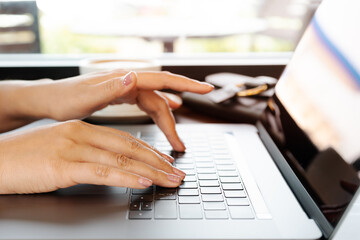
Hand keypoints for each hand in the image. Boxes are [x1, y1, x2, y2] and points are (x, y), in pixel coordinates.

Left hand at [0, 70, 212, 150]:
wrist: (49, 101)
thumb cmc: (63, 99)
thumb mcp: (84, 97)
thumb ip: (110, 88)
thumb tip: (133, 77)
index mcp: (123, 80)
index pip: (162, 79)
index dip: (186, 84)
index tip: (206, 89)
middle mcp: (128, 82)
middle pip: (161, 101)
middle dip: (173, 123)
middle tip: (180, 146)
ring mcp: (126, 89)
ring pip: (155, 105)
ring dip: (167, 123)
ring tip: (175, 142)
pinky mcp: (122, 97)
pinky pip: (146, 106)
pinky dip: (158, 115)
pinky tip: (167, 115)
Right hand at [0, 120, 185, 193]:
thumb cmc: (25, 156)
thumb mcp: (61, 147)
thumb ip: (86, 152)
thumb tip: (109, 163)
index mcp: (82, 128)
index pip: (125, 139)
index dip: (149, 151)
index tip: (165, 161)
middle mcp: (82, 134)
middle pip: (130, 148)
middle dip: (158, 162)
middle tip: (177, 172)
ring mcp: (73, 148)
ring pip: (122, 160)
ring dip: (151, 172)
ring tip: (170, 180)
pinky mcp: (64, 166)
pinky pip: (102, 172)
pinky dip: (126, 178)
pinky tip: (143, 183)